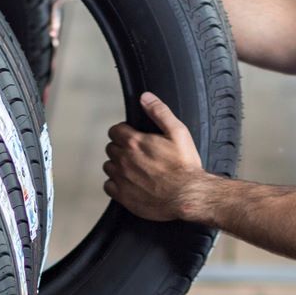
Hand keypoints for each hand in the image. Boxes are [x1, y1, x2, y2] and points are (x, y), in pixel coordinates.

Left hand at [104, 92, 208, 222]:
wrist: (187, 196)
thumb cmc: (184, 167)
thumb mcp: (178, 132)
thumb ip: (160, 112)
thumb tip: (146, 98)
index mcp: (134, 142)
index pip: (115, 131)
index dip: (123, 132)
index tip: (131, 136)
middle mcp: (124, 160)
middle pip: (111, 148)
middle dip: (121, 148)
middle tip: (136, 153)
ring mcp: (122, 179)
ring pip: (108, 166)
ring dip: (118, 165)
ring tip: (133, 168)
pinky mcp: (123, 196)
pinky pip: (108, 186)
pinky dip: (115, 184)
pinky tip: (128, 183)